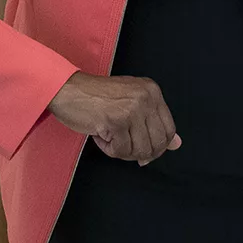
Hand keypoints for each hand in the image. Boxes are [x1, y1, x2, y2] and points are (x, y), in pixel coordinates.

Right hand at [48, 71, 180, 164]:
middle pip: (157, 143)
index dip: (158, 147)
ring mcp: (132, 108)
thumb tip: (177, 144)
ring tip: (109, 138)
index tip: (144, 152)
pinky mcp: (116, 121)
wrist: (66, 89)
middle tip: (122, 146)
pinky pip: (121, 150)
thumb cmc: (95, 97)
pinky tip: (100, 136)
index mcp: (151, 91)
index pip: (168, 129)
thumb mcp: (130, 103)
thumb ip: (153, 122)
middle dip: (141, 153)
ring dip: (123, 151)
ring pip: (140, 150)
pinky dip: (109, 149)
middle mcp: (145, 97)